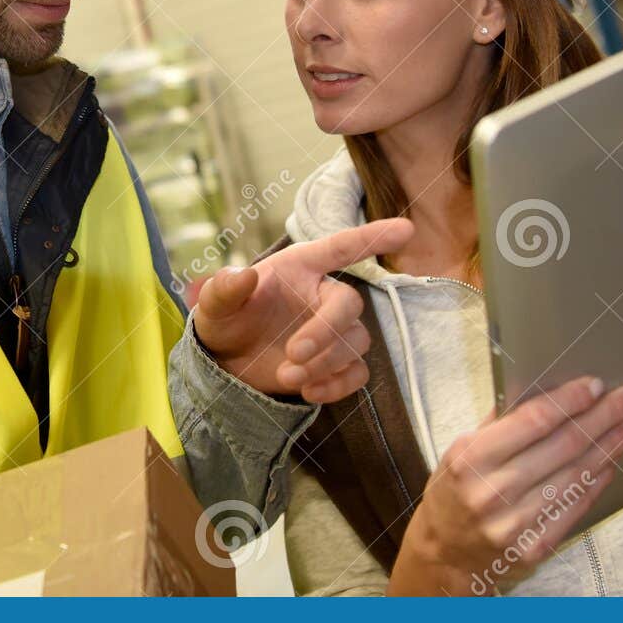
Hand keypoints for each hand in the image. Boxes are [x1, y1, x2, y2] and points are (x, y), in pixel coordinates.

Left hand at [190, 219, 412, 401]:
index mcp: (301, 267)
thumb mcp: (215, 303)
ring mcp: (333, 331)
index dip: (373, 237)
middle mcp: (323, 295)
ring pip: (354, 341)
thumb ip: (225, 287)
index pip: (342, 247)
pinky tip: (309, 392)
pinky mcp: (336, 364)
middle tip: (293, 354)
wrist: (226, 362)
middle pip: (350, 305)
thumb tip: (245, 274)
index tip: (406, 230)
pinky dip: (338, 385)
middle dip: (326, 331)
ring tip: (287, 375)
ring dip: (326, 362)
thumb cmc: (226, 319)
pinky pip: (357, 373)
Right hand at [389, 376, 622, 595]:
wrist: (445, 556)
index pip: (533, 422)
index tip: (595, 385)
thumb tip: (539, 391)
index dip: (569, 401)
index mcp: (471, 459)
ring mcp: (517, 523)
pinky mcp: (536, 547)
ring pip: (576, 476)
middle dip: (602, 418)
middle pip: (563, 446)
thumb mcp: (458, 453)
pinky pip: (575, 507)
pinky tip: (611, 462)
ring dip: (610, 448)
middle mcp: (494, 491)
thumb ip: (497, 425)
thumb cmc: (451, 495)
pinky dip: (597, 482)